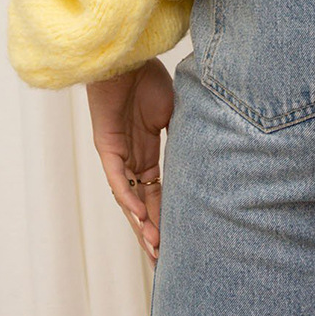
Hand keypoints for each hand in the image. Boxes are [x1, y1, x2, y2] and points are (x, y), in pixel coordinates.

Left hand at [87, 58, 173, 265]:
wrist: (127, 56)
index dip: (167, 216)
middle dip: (152, 231)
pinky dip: (127, 196)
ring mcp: (117, 153)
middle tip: (163, 259)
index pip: (157, 193)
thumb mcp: (174, 113)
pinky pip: (116, 176)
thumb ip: (184, 136)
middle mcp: (131, 158)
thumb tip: (208, 153)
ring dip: (140, 222)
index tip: (179, 241)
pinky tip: (138, 215)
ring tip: (153, 246)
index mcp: (147, 151)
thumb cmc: (148, 78)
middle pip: (141, 203)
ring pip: (127, 197)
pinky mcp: (106, 144)